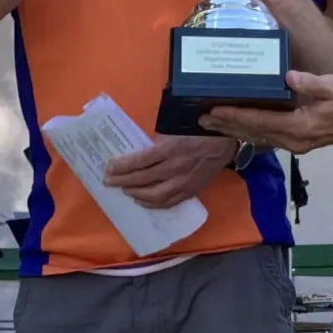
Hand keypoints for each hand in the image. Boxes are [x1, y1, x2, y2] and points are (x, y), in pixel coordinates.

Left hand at [103, 135, 236, 208]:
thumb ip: (157, 142)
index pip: (140, 161)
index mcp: (171, 148)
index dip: (122, 166)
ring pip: (155, 195)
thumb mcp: (175, 129)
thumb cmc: (196, 131)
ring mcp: (184, 182)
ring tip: (124, 190)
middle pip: (144, 178)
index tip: (109, 168)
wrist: (224, 142)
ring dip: (136, 194)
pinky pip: (169, 202)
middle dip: (123, 181)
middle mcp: (176, 167)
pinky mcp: (192, 191)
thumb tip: (137, 153)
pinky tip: (142, 201)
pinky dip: (153, 204)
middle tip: (109, 182)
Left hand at [199, 72, 332, 154]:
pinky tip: (238, 128)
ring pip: (259, 138)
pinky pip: (268, 139)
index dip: (236, 117)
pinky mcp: (298, 141)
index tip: (214, 112)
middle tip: (201, 121)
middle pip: (254, 134)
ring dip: (235, 131)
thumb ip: (310, 82)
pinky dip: (250, 133)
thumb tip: (288, 75)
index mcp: (300, 128)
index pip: (261, 122)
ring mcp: (296, 144)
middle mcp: (294, 140)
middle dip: (227, 127)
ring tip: (213, 125)